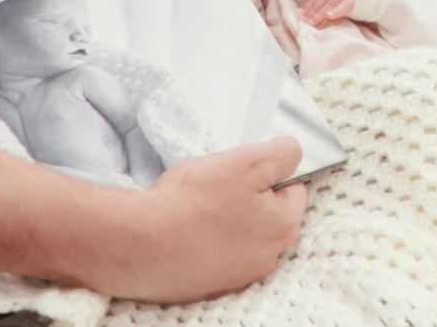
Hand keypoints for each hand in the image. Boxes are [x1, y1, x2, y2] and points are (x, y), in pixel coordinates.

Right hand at [100, 138, 306, 302]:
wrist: (141, 244)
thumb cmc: (194, 202)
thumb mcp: (247, 162)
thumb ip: (282, 154)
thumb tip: (293, 153)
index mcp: (283, 227)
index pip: (294, 187)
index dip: (270, 169)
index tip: (245, 165)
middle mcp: (267, 258)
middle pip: (267, 210)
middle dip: (248, 192)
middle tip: (220, 182)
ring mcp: (238, 275)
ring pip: (242, 229)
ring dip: (227, 215)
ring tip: (201, 203)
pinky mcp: (209, 283)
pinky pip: (217, 249)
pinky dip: (207, 236)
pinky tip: (190, 224)